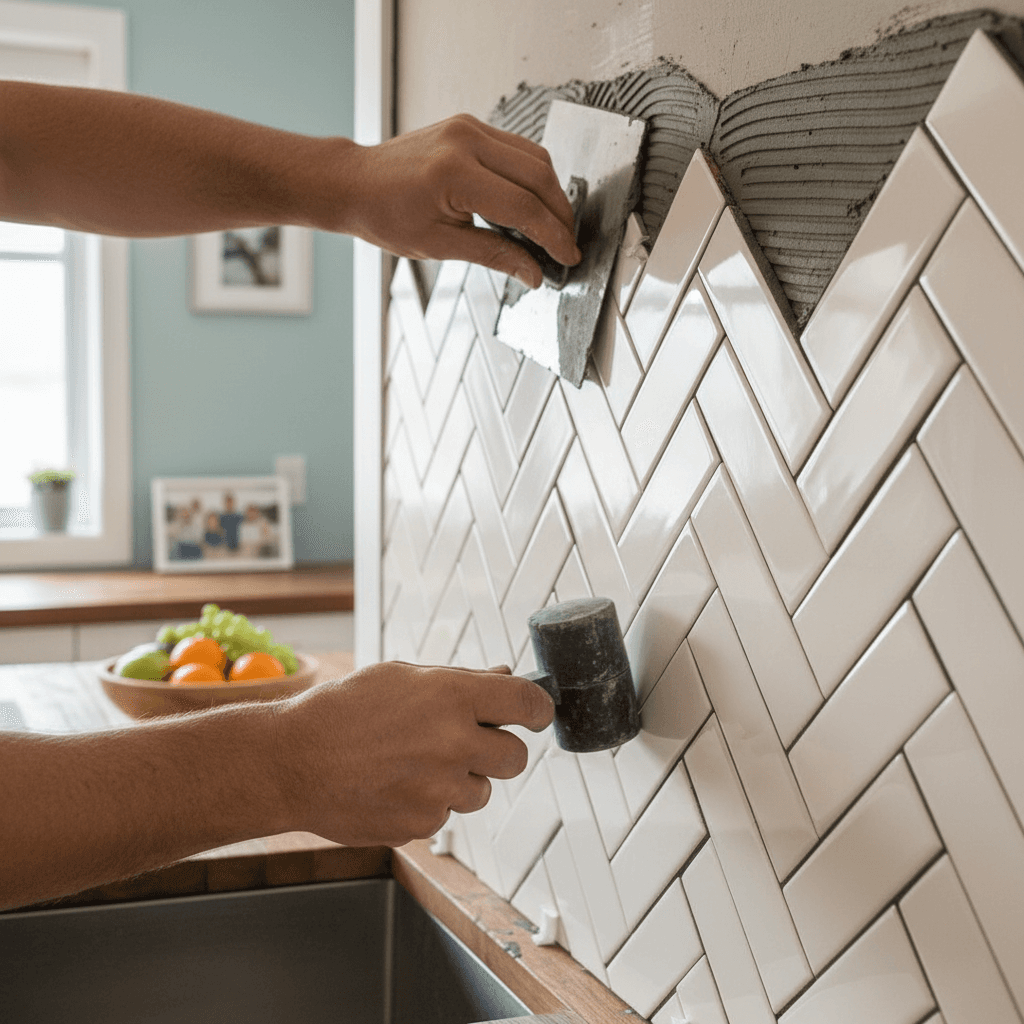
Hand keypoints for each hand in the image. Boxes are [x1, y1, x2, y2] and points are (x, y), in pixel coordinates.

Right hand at [274, 661, 553, 846]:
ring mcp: (439, 790)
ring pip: (482, 791)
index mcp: (452, 698)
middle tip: (470, 742)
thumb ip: (459, 681)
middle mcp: (453, 745)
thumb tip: (505, 676)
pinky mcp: (422, 824)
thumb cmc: (343, 711)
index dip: (538, 708)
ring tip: (415, 762)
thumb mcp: (402, 677)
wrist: (292, 762)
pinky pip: (445, 814)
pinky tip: (395, 785)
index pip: (528, 703)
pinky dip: (430, 803)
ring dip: (462, 779)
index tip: (535, 713)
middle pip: (516, 757)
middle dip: (500, 749)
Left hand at [339, 114, 581, 286]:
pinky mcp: (469, 126)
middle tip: (565, 246)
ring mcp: (468, 127)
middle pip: (538, 175)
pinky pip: (516, 148)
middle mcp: (464, 141)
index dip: (551, 236)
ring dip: (550, 193)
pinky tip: (532, 203)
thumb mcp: (440, 245)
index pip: (523, 206)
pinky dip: (531, 176)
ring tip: (552, 227)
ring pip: (533, 157)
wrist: (355, 184)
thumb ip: (494, 255)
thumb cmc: (384, 215)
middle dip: (559, 214)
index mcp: (454, 174)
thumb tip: (532, 272)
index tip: (566, 256)